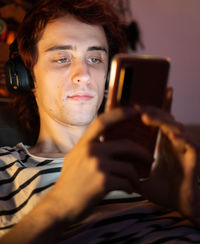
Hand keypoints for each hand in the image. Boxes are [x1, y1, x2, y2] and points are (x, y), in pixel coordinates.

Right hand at [48, 107, 152, 222]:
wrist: (60, 205)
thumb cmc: (70, 182)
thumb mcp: (75, 157)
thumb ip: (89, 147)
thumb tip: (103, 138)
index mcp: (84, 144)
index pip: (102, 121)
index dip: (119, 113)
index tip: (133, 110)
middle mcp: (91, 151)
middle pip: (125, 144)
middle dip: (141, 151)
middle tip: (150, 157)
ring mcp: (97, 165)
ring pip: (128, 167)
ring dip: (135, 177)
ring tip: (134, 182)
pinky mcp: (103, 181)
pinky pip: (126, 182)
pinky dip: (130, 187)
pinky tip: (128, 190)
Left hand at [137, 106, 199, 224]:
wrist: (180, 207)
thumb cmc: (164, 190)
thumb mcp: (141, 177)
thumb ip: (130, 168)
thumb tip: (111, 163)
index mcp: (164, 143)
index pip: (159, 121)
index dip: (150, 110)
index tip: (133, 105)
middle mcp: (175, 143)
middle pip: (167, 119)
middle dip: (152, 112)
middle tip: (137, 108)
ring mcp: (184, 150)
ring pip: (177, 128)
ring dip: (163, 121)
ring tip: (146, 118)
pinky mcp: (193, 160)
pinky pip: (191, 146)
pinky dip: (182, 139)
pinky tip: (171, 136)